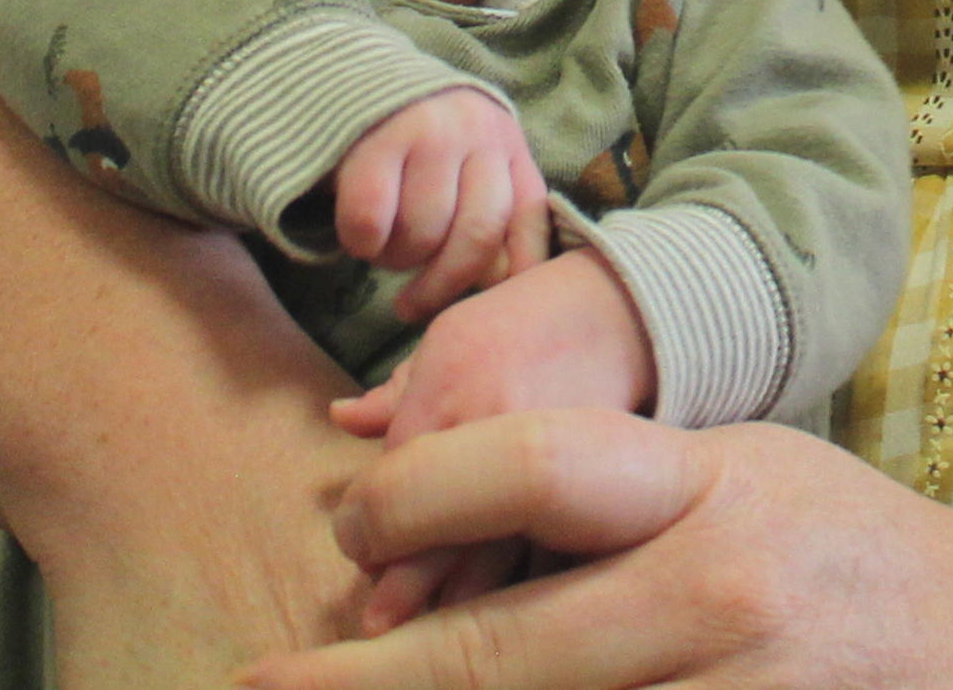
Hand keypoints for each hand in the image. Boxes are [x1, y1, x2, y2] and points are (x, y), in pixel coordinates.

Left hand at [243, 412, 952, 689]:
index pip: (532, 466)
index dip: (416, 493)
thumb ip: (608, 487)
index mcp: (708, 486)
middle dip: (357, 678)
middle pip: (497, 650)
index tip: (350, 525)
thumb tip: (419, 508)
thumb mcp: (737, 468)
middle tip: (257, 681)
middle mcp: (715, 595)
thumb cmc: (840, 549)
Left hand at [323, 252, 655, 629]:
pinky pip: (547, 557)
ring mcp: (544, 466)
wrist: (613, 312)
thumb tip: (339, 419)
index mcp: (445, 395)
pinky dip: (522, 591)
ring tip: (431, 639)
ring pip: (492, 557)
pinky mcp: (588, 489)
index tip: (362, 555)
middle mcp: (488, 434)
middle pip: (436, 531)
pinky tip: (503, 622)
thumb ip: (395, 393)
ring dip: (459, 599)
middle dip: (404, 584)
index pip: (389, 486)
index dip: (368, 531)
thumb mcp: (445, 340)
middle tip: (379, 619)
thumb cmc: (515, 323)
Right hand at [332, 86, 550, 325]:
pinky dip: (362, 243)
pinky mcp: (378, 138)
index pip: (530, 218)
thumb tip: (498, 287)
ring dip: (396, 261)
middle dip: (441, 286)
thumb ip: (488, 219)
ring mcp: (432, 132)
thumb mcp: (469, 169)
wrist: (356, 77)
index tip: (494, 316)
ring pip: (423, 233)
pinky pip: (372, 219)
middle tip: (410, 306)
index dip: (518, 274)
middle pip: (476, 236)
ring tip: (384, 250)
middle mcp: (480, 134)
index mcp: (510, 147)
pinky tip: (359, 237)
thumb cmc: (421, 144)